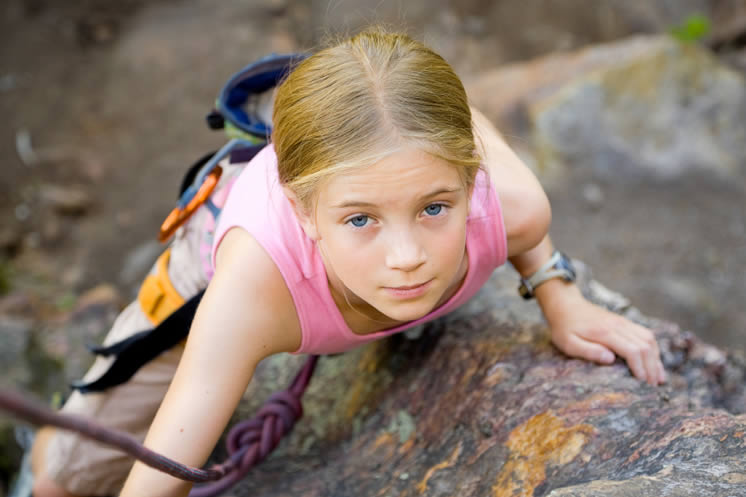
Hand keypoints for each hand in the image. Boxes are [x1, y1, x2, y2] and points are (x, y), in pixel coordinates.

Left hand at [537, 280, 665, 385]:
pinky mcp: (624, 322)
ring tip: (658, 378)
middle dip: (651, 367)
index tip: (642, 384)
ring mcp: (623, 322)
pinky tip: (654, 362)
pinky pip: (645, 334)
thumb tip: (611, 359)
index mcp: (605, 332)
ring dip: (656, 359)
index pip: (632, 350)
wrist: (566, 305)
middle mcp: (618, 325)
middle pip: (645, 346)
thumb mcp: (568, 343)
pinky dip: (653, 349)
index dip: (641, 368)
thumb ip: (589, 351)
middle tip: (652, 387)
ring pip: (649, 339)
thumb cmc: (564, 328)